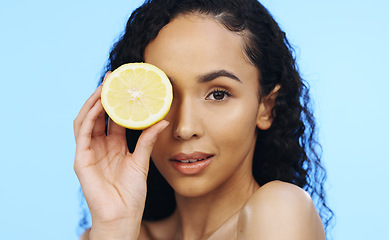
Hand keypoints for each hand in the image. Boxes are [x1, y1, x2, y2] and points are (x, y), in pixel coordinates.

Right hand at [73, 73, 168, 238]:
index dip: (117, 101)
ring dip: (93, 102)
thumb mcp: (142, 160)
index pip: (112, 118)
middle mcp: (99, 146)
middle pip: (98, 115)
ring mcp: (88, 152)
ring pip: (86, 120)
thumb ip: (148, 140)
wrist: (123, 215)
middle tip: (112, 77)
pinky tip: (98, 106)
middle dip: (103, 95)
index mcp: (113, 146)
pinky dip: (89, 118)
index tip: (124, 84)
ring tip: (104, 87)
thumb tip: (163, 120)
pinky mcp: (81, 160)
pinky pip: (82, 134)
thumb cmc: (132, 193)